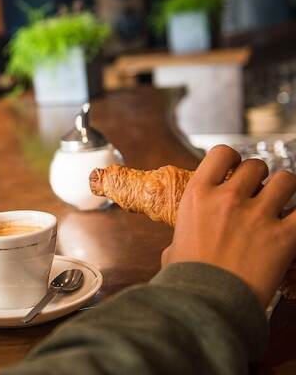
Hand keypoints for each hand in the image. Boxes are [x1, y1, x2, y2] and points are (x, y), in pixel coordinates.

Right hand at [162, 145, 295, 306]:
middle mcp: (228, 198)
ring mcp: (257, 215)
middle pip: (256, 165)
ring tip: (280, 205)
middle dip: (260, 177)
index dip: (232, 158)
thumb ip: (180, 239)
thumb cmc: (186, 280)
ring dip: (284, 191)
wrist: (206, 304)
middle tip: (258, 194)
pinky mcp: (283, 236)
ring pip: (287, 180)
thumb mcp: (173, 250)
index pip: (221, 153)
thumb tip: (178, 248)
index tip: (234, 170)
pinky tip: (292, 224)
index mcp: (198, 196)